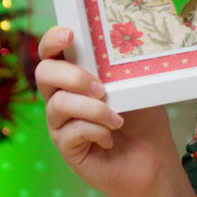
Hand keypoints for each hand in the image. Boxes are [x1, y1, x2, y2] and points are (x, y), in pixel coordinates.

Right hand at [35, 26, 178, 196]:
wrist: (153, 161)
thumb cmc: (144, 121)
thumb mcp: (137, 88)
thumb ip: (120, 71)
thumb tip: (116, 55)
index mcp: (76, 76)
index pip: (52, 52)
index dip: (52, 40)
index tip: (69, 35)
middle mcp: (61, 97)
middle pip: (43, 73)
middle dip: (71, 76)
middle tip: (101, 87)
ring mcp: (60, 123)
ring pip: (58, 105)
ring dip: (92, 109)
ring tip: (117, 118)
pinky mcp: (66, 147)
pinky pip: (70, 132)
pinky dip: (96, 131)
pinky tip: (110, 138)